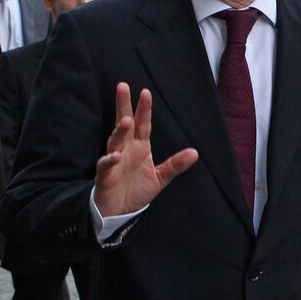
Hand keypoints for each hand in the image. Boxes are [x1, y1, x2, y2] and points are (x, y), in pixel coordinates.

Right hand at [95, 83, 198, 216]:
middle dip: (123, 106)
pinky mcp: (105, 176)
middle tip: (123, 87)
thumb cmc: (136, 191)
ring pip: (115, 141)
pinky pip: (105, 166)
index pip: (143, 124)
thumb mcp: (160, 178)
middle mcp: (125, 149)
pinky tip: (116, 156)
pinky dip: (109, 160)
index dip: (144, 109)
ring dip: (120, 131)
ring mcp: (114, 161)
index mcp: (140, 147)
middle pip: (124, 124)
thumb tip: (195, 152)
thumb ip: (175, 165)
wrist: (120, 212)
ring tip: (126, 121)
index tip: (145, 92)